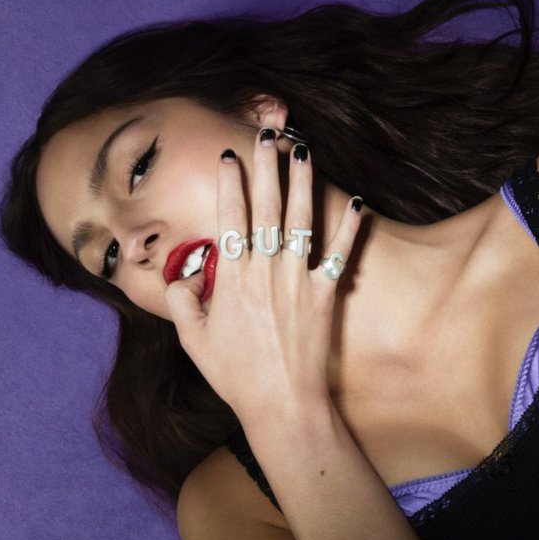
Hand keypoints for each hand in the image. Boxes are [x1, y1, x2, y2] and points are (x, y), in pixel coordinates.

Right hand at [165, 130, 362, 422]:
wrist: (283, 405)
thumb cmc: (236, 376)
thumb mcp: (194, 341)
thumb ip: (182, 303)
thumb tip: (181, 277)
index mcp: (234, 278)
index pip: (231, 217)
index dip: (231, 183)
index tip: (231, 155)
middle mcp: (267, 270)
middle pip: (267, 206)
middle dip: (267, 166)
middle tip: (269, 134)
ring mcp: (299, 279)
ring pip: (303, 219)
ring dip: (304, 182)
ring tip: (304, 150)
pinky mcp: (327, 293)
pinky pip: (340, 253)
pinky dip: (350, 226)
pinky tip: (357, 200)